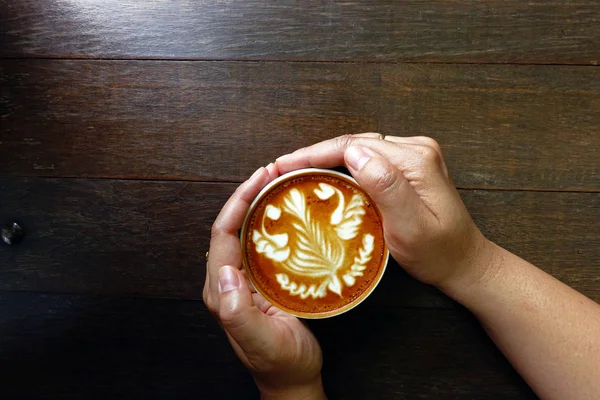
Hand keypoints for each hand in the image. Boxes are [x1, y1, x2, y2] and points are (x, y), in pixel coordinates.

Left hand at [203, 166, 325, 399]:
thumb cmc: (282, 363)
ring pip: (243, 232)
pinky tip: (283, 213)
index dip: (238, 202)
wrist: (293, 380)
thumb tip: (225, 271)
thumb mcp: (262, 341)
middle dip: (245, 195)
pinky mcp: (257, 282)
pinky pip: (257, 244)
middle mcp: (226, 281)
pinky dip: (267, 222)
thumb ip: (237, 311)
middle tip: (270, 172)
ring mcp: (241, 280)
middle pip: (229, 227)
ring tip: (276, 183)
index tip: (259, 179)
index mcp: (221, 290)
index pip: (222, 234)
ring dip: (255, 204)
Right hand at [275, 133, 495, 292]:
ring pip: (359, 150)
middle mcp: (415, 150)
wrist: (464, 262)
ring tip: (295, 170)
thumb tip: (355, 154)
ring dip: (326, 158)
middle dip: (315, 154)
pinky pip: (369, 159)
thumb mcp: (411, 228)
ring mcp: (414, 156)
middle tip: (281, 169)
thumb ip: (386, 188)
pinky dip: (342, 166)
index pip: (353, 147)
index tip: (283, 165)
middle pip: (354, 144)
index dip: (314, 154)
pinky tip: (324, 175)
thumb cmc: (438, 253)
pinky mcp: (410, 166)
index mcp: (415, 160)